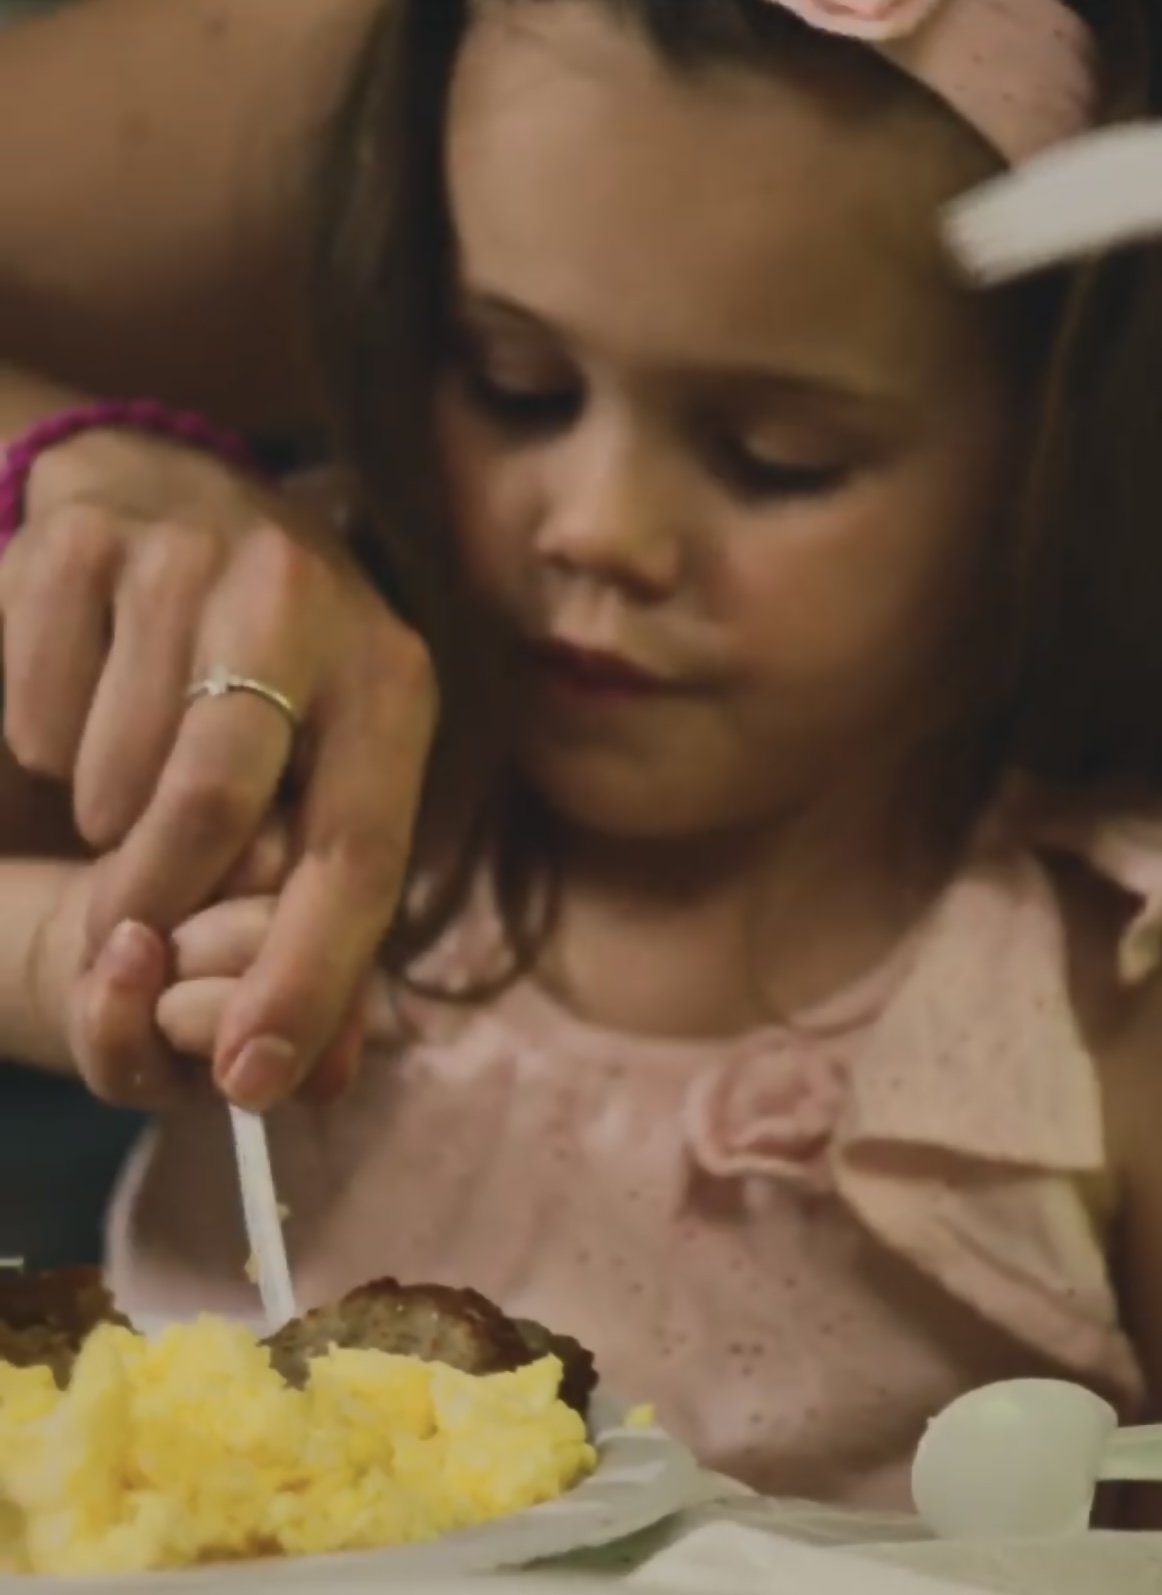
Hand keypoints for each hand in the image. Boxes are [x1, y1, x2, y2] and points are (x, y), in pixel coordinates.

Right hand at [0, 430, 435, 1107]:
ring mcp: (185, 559)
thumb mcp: (333, 767)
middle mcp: (301, 602)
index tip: (250, 1076)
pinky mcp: (81, 542)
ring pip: (111, 769)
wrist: (174, 500)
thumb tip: (327, 1078)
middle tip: (127, 934)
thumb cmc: (273, 675)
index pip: (359, 849)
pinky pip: (36, 708)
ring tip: (127, 787)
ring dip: (102, 819)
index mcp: (389, 679)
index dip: (309, 975)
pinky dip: (46, 746)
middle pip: (213, 802)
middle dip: (158, 899)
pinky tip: (87, 711)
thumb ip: (332, 910)